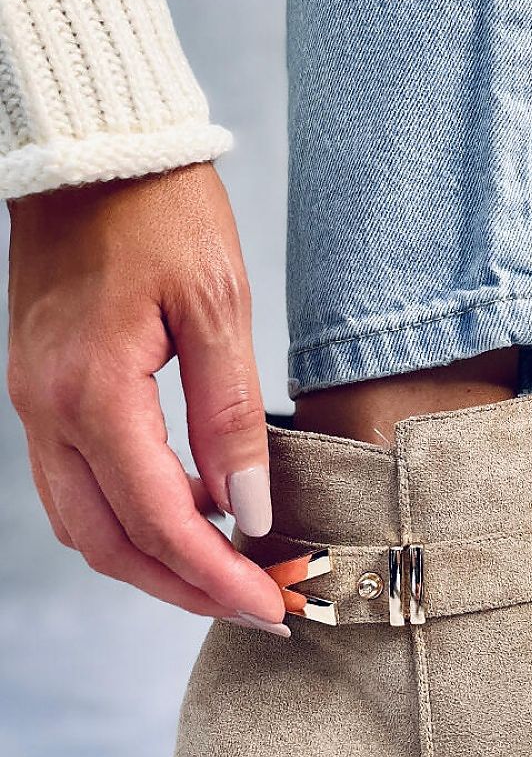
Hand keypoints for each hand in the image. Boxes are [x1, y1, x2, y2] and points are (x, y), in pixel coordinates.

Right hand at [6, 163, 288, 633]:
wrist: (92, 149)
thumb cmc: (160, 211)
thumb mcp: (218, 306)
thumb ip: (231, 417)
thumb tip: (249, 510)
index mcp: (92, 392)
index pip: (157, 520)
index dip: (217, 577)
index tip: (272, 608)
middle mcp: (48, 410)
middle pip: (108, 544)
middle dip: (184, 589)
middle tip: (258, 606)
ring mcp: (34, 403)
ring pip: (83, 523)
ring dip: (152, 561)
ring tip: (228, 570)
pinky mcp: (41, 390)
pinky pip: (75, 483)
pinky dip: (129, 516)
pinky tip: (188, 510)